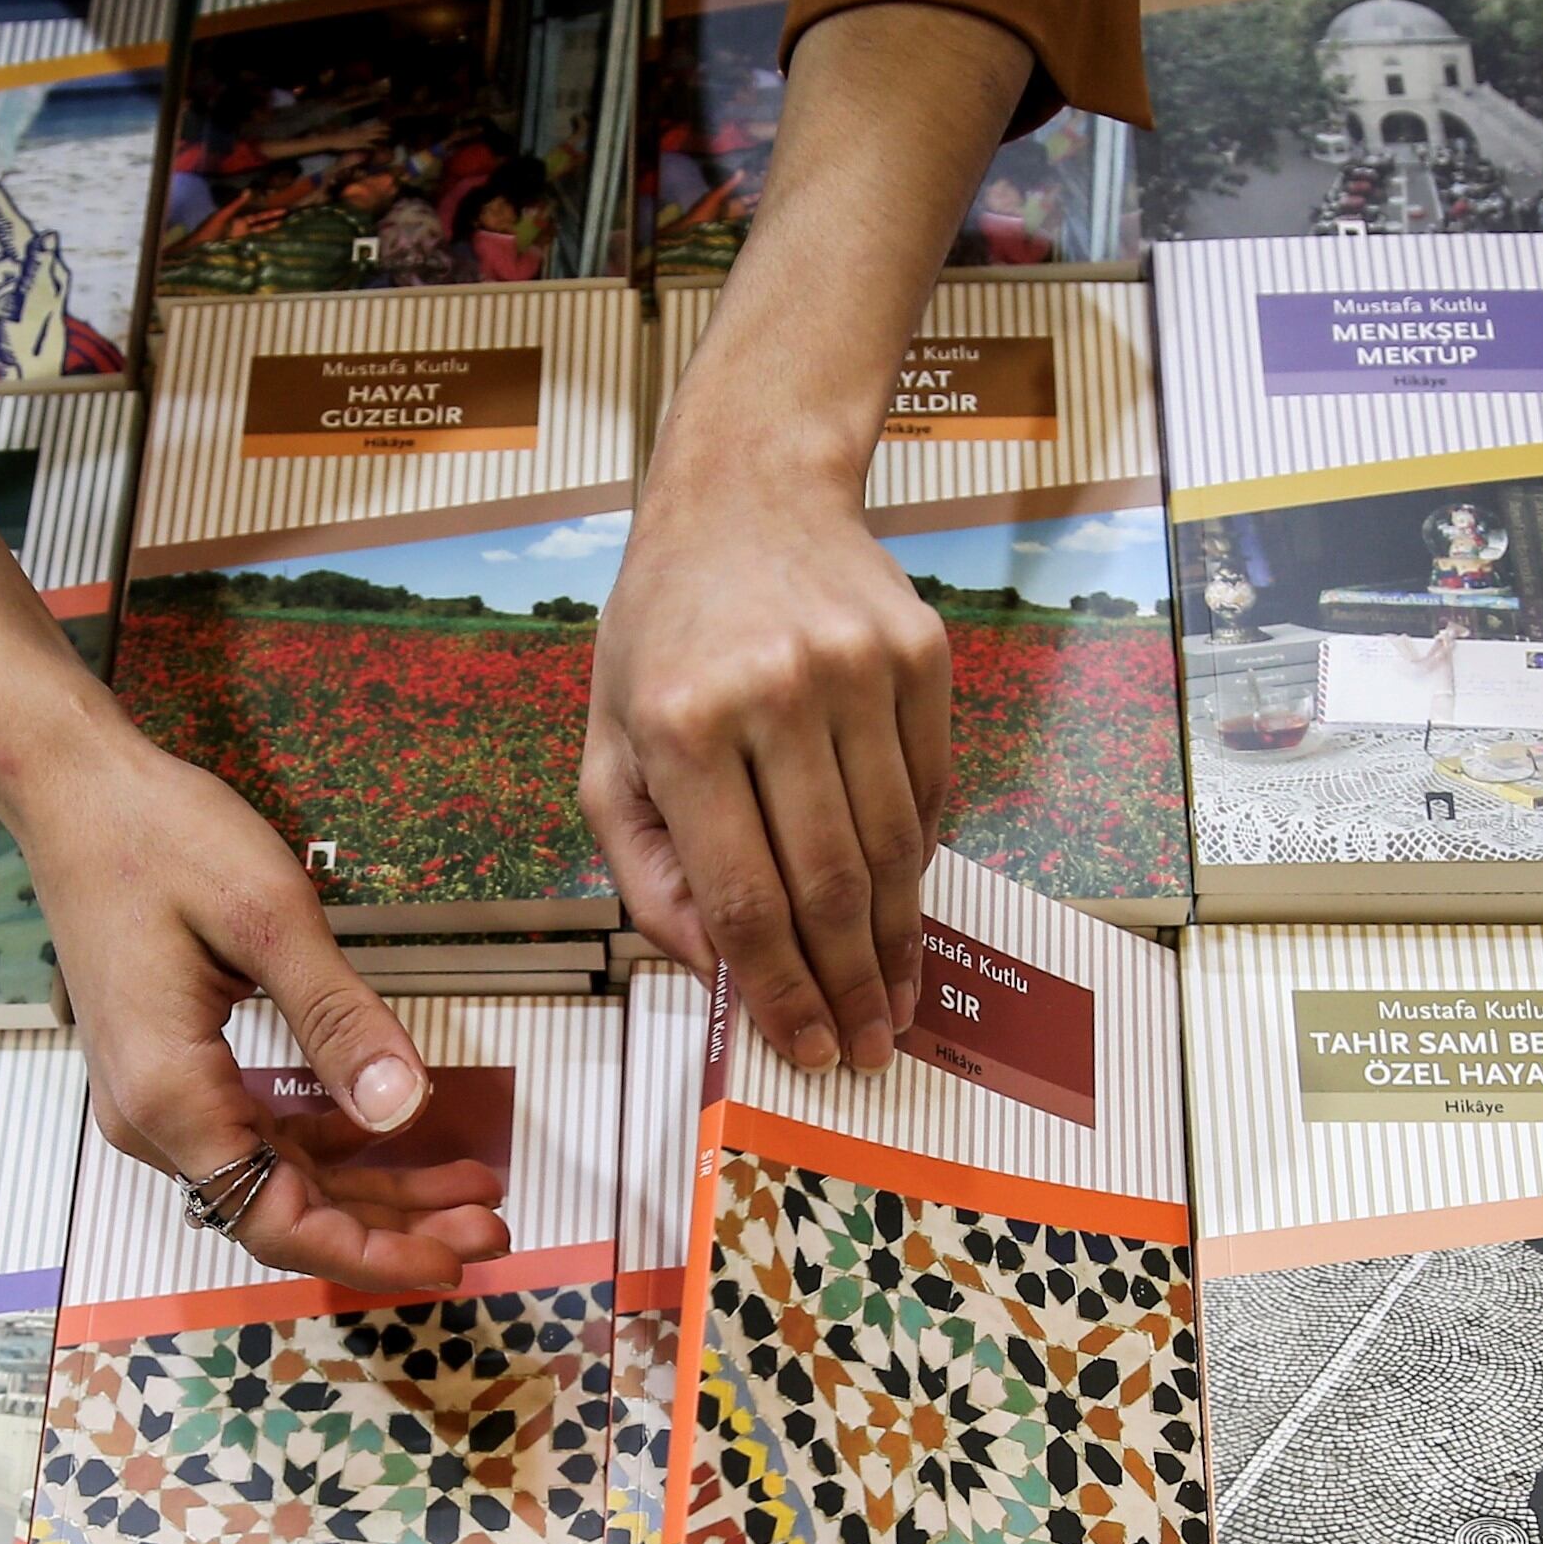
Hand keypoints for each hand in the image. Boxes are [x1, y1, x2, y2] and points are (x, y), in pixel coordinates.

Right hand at [17, 738, 509, 1291]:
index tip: (452, 1260)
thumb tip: (403, 1109)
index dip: (369, 1253)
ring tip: (471, 1192)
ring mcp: (162, 1100)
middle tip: (492, 1228)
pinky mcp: (178, 1075)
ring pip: (281, 1180)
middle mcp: (155, 1117)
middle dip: (393, 1229)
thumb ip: (337, 1019)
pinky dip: (337, 1150)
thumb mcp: (267, 916)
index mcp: (170, 1094)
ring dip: (375, 1194)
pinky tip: (404, 1145)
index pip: (275, 1217)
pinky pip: (264, 1138)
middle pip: (284, 1212)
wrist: (74, 792)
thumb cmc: (156, 836)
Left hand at [582, 441, 946, 1073]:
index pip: (744, 898)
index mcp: (682, 727)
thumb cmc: (663, 634)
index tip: (804, 1049)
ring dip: (898, 942)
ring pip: (895, 848)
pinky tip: (906, 904)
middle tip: (865, 1050)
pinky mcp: (922, 653)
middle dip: (850, 988)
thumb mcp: (610, 746)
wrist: (748, 493)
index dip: (779, 991)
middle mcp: (775, 694)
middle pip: (829, 886)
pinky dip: (922, 859)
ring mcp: (859, 670)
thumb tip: (718, 969)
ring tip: (896, 1000)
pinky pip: (932, 789)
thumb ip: (647, 869)